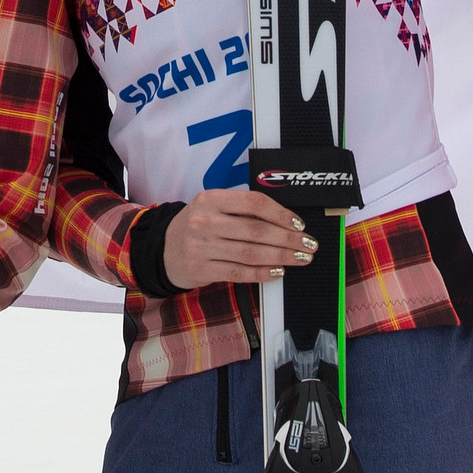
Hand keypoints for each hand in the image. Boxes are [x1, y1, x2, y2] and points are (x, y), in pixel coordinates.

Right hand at [164, 187, 317, 287]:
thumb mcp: (213, 208)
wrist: (163, 250)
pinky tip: (278, 271)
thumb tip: (286, 222)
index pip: (253, 202)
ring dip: (281, 257)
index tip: (299, 224)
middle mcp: (204, 221)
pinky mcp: (201, 269)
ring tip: (301, 258)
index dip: (281, 214)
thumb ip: (242, 210)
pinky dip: (262, 273)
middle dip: (288, 239)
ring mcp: (201, 246)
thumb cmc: (198, 226)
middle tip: (309, 244)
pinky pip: (239, 272)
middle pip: (256, 230)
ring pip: (250, 253)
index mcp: (210, 199)